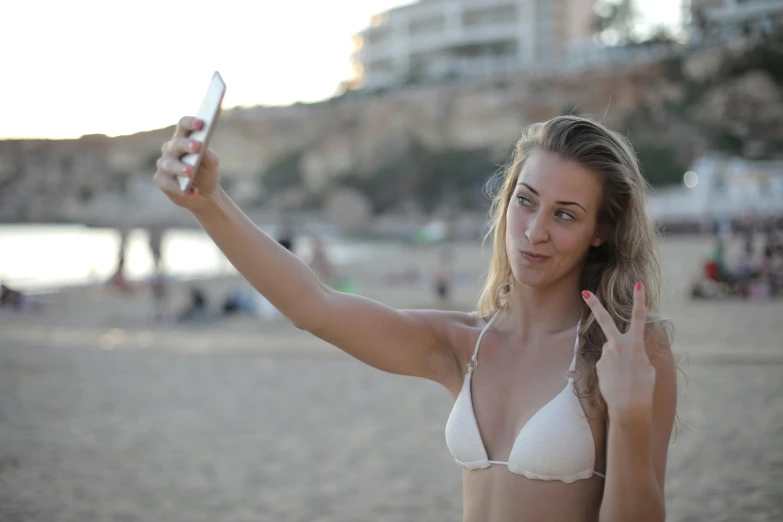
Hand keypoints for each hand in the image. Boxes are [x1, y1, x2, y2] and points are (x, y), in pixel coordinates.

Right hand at [154, 116, 220, 211]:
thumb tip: (202, 147)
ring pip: (169, 164)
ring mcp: (164, 164)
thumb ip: (209, 155)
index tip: (201, 123)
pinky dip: (180, 189)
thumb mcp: (212, 164)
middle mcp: (171, 149)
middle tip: (197, 146)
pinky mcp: (161, 180)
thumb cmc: (206, 173)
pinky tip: (192, 192)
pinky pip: (168, 183)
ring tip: (190, 172)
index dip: (190, 123)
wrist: (204, 195)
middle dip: (186, 145)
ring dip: (180, 168)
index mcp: (184, 139)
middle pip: (176, 144)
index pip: (183, 125)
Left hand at [582, 282, 655, 420]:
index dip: (639, 300)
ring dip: (618, 361)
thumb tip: (624, 352)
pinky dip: (613, 371)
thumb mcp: (646, 366)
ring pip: (611, 350)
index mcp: (634, 343)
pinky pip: (607, 363)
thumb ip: (635, 353)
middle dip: (595, 304)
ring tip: (625, 378)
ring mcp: (605, 354)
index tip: (638, 284)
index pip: (638, 317)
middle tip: (585, 292)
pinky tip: (617, 382)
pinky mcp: (598, 364)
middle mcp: (617, 344)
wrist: (628, 406)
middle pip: (604, 319)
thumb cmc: (643, 388)